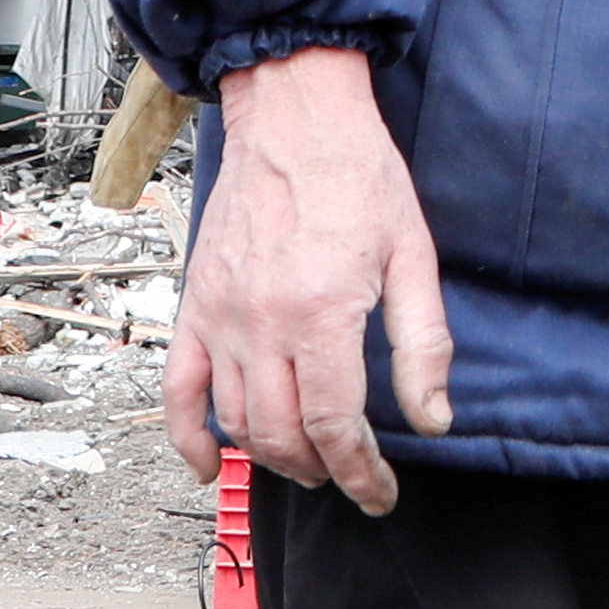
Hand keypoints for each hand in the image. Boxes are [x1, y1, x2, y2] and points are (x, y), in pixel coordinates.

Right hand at [167, 45, 449, 512]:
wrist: (296, 116)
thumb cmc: (359, 176)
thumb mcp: (413, 255)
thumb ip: (423, 344)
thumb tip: (432, 419)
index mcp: (321, 313)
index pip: (336, 427)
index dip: (361, 473)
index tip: (379, 492)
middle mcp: (262, 323)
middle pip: (283, 435)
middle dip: (321, 470)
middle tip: (348, 474)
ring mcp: (220, 316)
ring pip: (235, 420)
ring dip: (270, 456)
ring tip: (306, 461)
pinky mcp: (194, 305)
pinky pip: (176, 389)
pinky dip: (186, 437)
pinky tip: (208, 464)